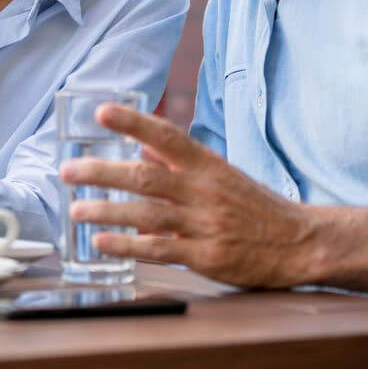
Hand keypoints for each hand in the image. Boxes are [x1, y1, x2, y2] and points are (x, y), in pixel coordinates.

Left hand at [59, 104, 319, 288]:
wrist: (300, 243)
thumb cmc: (253, 206)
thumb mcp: (219, 174)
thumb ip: (178, 162)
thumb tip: (140, 148)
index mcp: (206, 165)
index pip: (166, 136)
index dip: (132, 123)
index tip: (100, 112)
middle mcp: (202, 190)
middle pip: (144, 176)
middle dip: (101, 172)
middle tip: (67, 170)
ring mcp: (204, 224)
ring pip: (146, 214)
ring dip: (106, 211)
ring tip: (75, 209)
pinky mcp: (206, 256)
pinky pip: (159, 249)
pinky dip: (127, 245)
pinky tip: (101, 241)